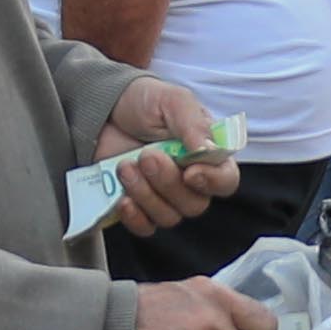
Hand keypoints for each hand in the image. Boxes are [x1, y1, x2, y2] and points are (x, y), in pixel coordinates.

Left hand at [99, 75, 235, 240]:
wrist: (104, 108)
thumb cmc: (145, 101)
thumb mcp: (173, 101)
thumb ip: (194, 125)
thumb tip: (210, 151)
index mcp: (207, 155)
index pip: (226, 181)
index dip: (213, 182)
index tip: (190, 172)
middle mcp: (190, 180)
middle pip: (194, 204)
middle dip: (167, 183)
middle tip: (146, 156)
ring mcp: (164, 197)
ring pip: (168, 217)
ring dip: (145, 194)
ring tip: (126, 166)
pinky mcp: (138, 206)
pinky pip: (145, 227)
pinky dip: (134, 217)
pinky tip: (122, 198)